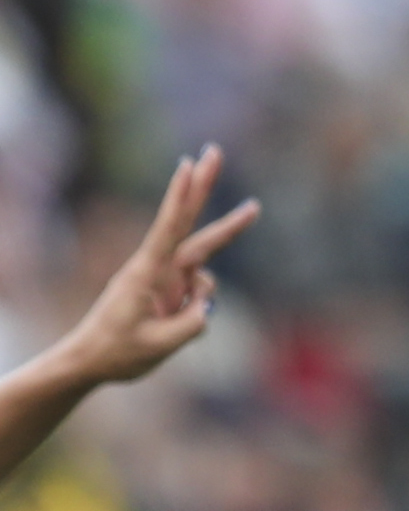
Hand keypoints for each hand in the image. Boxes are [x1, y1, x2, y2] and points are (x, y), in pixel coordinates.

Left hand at [55, 146, 259, 387]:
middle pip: (190, 224)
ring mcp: (166, 279)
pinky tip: (170, 333)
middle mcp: (158, 268)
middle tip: (214, 151)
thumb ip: (190, 326)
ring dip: (204, 294)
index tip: (188, 165)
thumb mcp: (157, 346)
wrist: (92, 359)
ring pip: (202, 270)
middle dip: (204, 188)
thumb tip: (209, 308)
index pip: (168, 228)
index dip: (180, 197)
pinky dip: (196, 314)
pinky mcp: (170, 292)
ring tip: (167, 324)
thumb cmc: (117, 352)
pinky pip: (199, 297)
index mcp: (146, 273)